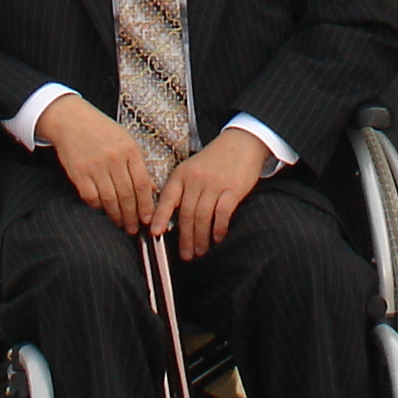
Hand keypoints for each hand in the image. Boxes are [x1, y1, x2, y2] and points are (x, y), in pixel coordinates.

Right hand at [41, 95, 157, 232]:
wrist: (72, 120)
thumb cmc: (101, 130)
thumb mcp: (126, 140)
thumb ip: (138, 164)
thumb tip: (152, 189)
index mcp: (130, 150)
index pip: (142, 183)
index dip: (146, 205)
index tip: (148, 218)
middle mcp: (114, 159)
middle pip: (127, 195)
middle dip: (132, 216)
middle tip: (134, 228)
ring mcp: (95, 166)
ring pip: (110, 199)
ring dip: (116, 216)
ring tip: (121, 224)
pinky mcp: (78, 173)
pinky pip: (91, 197)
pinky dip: (98, 207)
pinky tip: (103, 210)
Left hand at [151, 129, 264, 258]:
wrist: (242, 142)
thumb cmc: (215, 159)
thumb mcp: (192, 167)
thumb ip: (182, 188)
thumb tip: (171, 218)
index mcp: (182, 173)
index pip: (167, 197)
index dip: (160, 216)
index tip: (155, 232)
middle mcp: (196, 179)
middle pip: (186, 213)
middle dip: (184, 237)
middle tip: (185, 254)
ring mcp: (214, 183)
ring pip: (202, 216)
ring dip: (200, 237)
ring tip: (200, 251)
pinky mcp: (233, 189)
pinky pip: (222, 213)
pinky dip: (218, 228)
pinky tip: (217, 238)